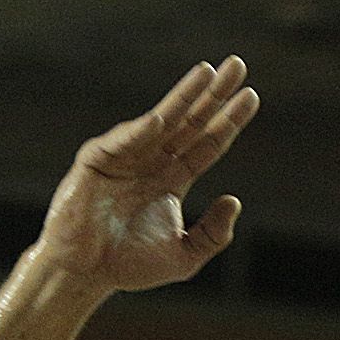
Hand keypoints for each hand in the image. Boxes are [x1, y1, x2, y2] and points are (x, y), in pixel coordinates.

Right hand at [32, 59, 258, 293]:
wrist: (86, 274)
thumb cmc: (130, 265)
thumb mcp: (185, 256)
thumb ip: (213, 234)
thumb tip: (235, 201)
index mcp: (172, 178)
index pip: (207, 144)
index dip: (228, 121)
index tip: (252, 96)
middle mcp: (151, 161)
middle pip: (189, 121)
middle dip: (213, 94)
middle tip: (238, 65)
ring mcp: (125, 158)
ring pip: (160, 121)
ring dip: (183, 96)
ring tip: (207, 73)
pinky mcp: (97, 163)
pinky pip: (120, 143)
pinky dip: (138, 132)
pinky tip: (160, 119)